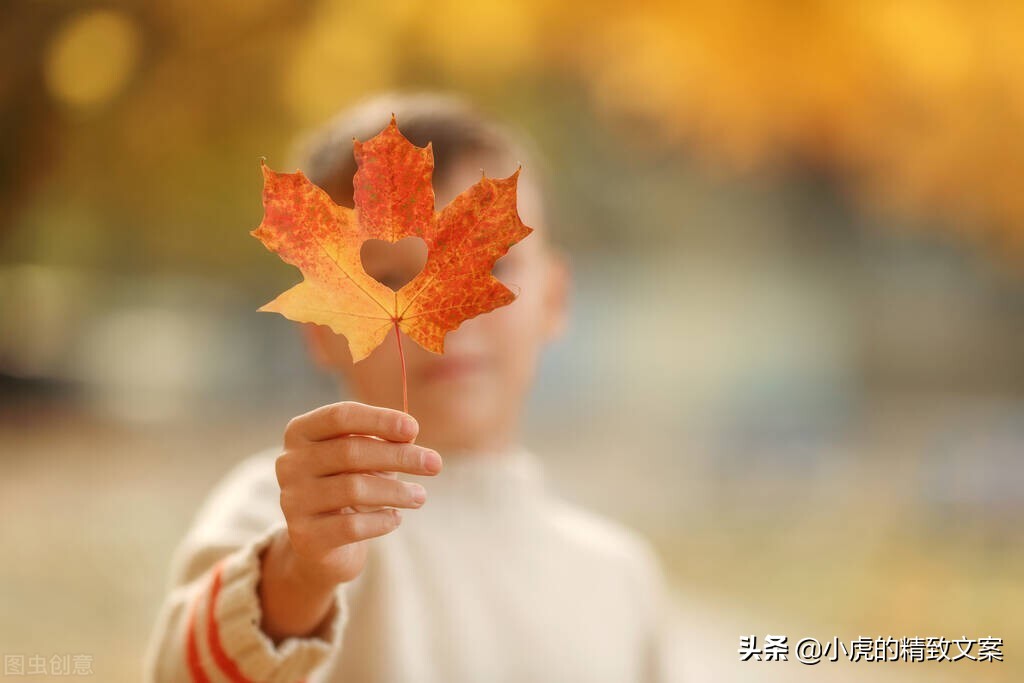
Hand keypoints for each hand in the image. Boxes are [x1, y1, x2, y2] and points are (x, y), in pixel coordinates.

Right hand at [258, 401, 440, 641]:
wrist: (321, 543)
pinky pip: (352, 525)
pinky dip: (382, 520)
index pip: (340, 416)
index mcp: (301, 432)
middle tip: (435, 464)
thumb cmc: (349, 483)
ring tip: (420, 496)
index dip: (379, 419)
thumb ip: (383, 441)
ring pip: (354, 489)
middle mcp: (289, 463)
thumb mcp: (364, 457)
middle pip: (350, 452)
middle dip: (399, 456)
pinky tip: (396, 518)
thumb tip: (410, 435)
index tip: (414, 430)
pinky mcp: (304, 536)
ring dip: (397, 491)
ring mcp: (293, 500)